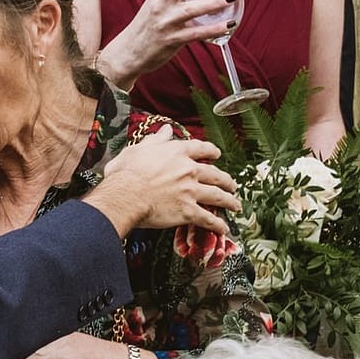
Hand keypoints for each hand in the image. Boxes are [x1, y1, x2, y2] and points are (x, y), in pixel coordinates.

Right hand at [90, 128, 239, 234]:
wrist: (124, 196)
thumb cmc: (126, 174)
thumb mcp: (138, 149)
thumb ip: (155, 139)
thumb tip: (166, 130)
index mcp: (177, 153)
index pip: (200, 148)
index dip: (211, 151)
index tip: (217, 154)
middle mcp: (189, 170)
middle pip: (215, 174)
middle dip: (226, 180)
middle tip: (232, 185)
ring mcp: (191, 191)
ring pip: (217, 196)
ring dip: (229, 201)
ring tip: (235, 205)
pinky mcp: (188, 211)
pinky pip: (208, 219)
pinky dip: (218, 225)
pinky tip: (224, 228)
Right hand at [98, 0, 231, 82]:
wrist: (127, 53)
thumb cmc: (146, 28)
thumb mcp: (155, 3)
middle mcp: (161, 4)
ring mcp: (165, 22)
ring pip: (192, 8)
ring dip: (214, 2)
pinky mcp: (171, 40)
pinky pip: (196, 33)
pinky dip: (214, 29)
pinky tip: (228, 25)